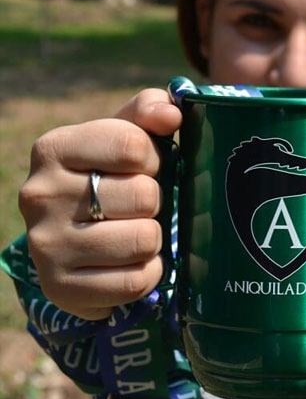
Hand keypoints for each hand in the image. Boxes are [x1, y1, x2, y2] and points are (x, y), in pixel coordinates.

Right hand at [18, 88, 181, 319]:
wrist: (74, 238)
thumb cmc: (109, 177)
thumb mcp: (124, 135)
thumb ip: (148, 111)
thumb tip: (172, 114)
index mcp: (54, 148)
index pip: (133, 145)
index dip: (154, 158)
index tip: (144, 167)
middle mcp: (40, 195)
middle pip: (144, 195)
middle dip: (154, 201)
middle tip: (139, 205)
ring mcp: (46, 245)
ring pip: (143, 240)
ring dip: (153, 238)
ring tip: (134, 231)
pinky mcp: (60, 288)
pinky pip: (136, 281)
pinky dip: (147, 272)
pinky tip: (130, 262)